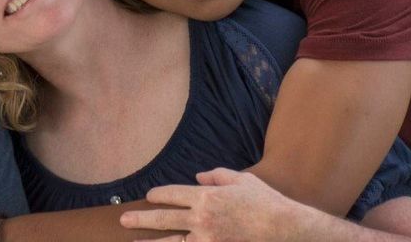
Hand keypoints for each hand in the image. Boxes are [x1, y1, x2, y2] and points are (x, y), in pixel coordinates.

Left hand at [120, 169, 303, 241]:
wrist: (287, 230)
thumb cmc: (266, 203)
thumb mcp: (241, 180)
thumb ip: (216, 175)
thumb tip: (198, 177)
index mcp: (206, 197)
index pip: (173, 194)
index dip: (158, 195)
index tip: (150, 196)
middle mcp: (202, 219)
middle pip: (164, 219)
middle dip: (141, 219)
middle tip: (123, 220)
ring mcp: (208, 240)